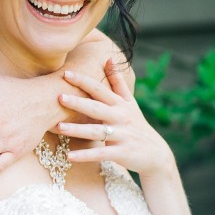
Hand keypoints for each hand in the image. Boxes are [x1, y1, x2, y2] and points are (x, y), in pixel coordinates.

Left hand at [56, 60, 174, 178]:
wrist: (156, 153)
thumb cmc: (137, 125)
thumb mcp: (130, 103)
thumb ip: (118, 82)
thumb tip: (108, 58)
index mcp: (120, 104)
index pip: (99, 90)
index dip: (84, 81)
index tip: (66, 73)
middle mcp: (120, 117)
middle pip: (97, 108)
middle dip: (78, 102)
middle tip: (59, 96)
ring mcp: (122, 135)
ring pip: (97, 131)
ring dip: (77, 129)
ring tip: (59, 127)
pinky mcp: (122, 153)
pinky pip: (101, 153)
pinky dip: (86, 155)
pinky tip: (70, 156)